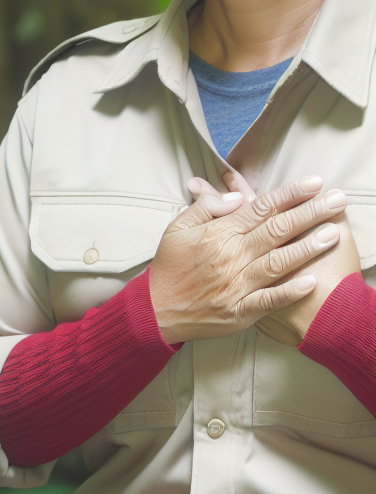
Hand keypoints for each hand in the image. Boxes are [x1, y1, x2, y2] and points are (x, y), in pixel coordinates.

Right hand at [149, 175, 346, 344]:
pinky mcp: (239, 310)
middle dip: (310, 213)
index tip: (313, 182)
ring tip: (334, 233)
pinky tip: (310, 281)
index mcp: (218, 235)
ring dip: (308, 247)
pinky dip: (289, 291)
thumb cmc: (169, 268)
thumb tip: (236, 196)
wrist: (156, 309)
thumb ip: (205, 208)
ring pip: (278, 262)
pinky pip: (269, 300)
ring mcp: (237, 285)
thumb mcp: (176, 229)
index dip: (289, 194)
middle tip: (337, 199)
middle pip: (277, 230)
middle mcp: (231, 257)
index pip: (260, 208)